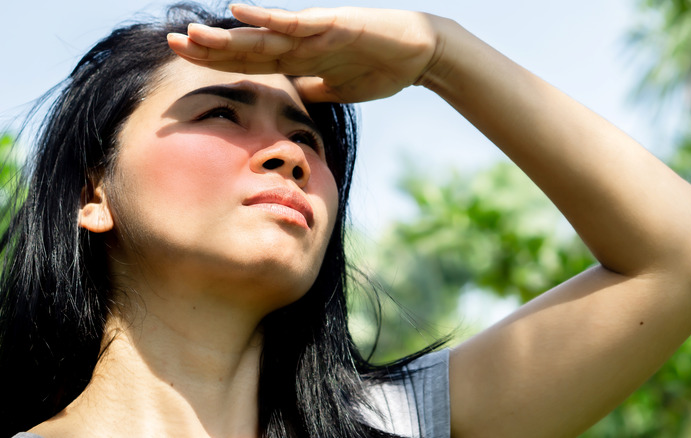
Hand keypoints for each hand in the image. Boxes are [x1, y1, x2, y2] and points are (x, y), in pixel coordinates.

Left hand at [167, 4, 441, 102]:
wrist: (418, 55)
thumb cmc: (380, 70)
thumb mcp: (336, 91)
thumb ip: (311, 91)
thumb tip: (290, 101)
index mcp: (299, 60)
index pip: (250, 63)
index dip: (217, 64)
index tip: (185, 63)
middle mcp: (299, 43)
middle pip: (246, 48)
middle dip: (209, 48)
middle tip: (170, 43)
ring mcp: (313, 32)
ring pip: (262, 36)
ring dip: (226, 37)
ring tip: (191, 34)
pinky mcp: (331, 24)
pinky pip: (295, 22)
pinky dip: (267, 19)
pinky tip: (238, 12)